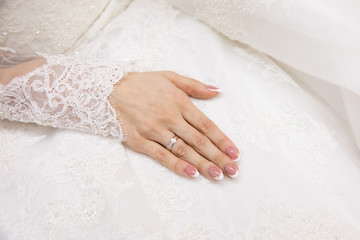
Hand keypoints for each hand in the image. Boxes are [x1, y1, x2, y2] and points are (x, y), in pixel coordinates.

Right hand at [110, 71, 239, 180]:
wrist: (107, 90)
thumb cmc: (140, 83)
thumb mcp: (169, 77)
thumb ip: (194, 85)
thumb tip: (216, 92)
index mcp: (178, 102)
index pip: (206, 125)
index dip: (222, 140)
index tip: (235, 153)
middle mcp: (169, 117)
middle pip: (198, 141)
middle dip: (218, 157)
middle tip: (233, 171)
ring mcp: (154, 130)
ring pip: (183, 150)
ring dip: (202, 164)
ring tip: (217, 175)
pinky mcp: (140, 141)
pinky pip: (161, 156)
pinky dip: (177, 165)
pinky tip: (191, 174)